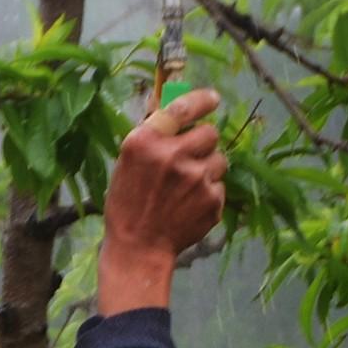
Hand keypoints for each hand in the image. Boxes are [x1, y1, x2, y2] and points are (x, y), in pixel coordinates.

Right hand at [97, 87, 228, 316]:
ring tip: (187, 186)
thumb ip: (154, 135)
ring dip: (208, 168)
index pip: (182, 107)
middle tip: (191, 155)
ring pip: (219, 159)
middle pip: (210, 133)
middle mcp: (173, 156)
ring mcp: (196, 179)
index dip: (202, 100)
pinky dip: (208, 193)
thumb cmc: (128, 202)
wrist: (139, 247)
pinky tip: (189, 205)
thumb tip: (174, 105)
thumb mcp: (128, 161)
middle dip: (204, 142)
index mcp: (145, 141)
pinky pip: (219, 186)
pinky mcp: (212, 200)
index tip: (212, 99)